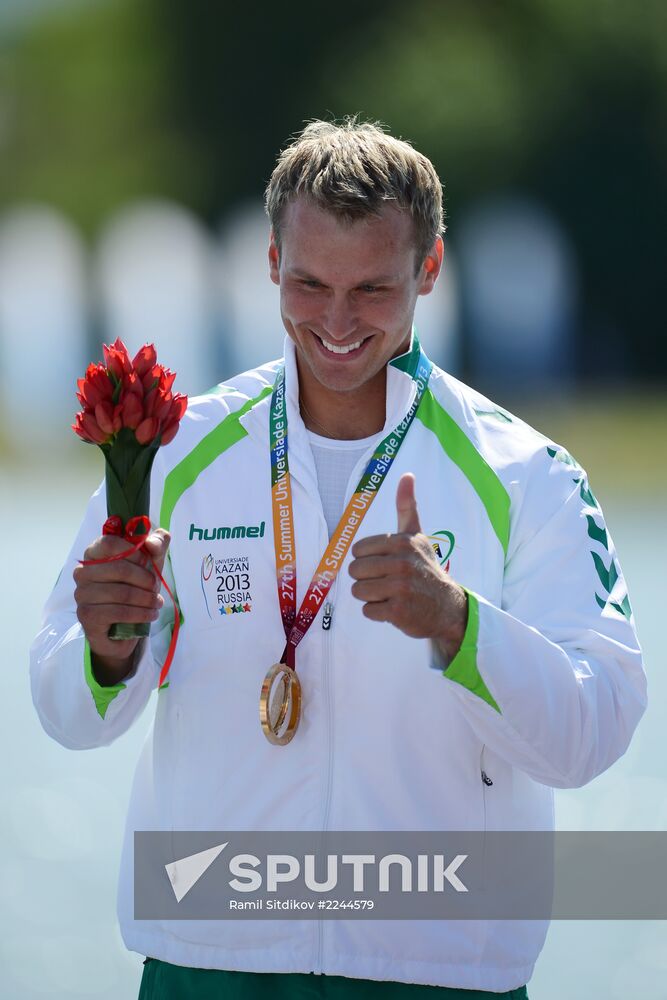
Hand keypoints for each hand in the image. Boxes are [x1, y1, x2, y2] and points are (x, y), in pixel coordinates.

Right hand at [73, 529, 169, 682]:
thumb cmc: (135, 588)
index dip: (133, 551)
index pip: (109, 542)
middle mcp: (82, 572)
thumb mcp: (150, 563)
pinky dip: (140, 614)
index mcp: (94, 553)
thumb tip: (152, 542)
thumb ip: (157, 544)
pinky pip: (118, 612)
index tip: (148, 561)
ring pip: (121, 593)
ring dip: (146, 599)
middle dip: (145, 579)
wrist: (122, 627)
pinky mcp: (86, 615)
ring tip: (156, 603)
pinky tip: (150, 615)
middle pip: (119, 568)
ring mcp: (81, 594)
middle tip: (156, 588)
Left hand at [348, 474, 466, 662]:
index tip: (387, 565)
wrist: (447, 607)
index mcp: (402, 543)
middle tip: (388, 582)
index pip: (357, 551)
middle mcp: (402, 563)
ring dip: (371, 596)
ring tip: (391, 595)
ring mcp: (400, 588)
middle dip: (367, 579)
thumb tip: (407, 474)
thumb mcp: (417, 536)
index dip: (368, 560)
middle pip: (354, 571)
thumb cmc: (425, 569)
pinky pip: (367, 610)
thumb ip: (407, 507)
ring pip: (358, 591)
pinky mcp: (398, 611)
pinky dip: (378, 613)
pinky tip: (395, 609)